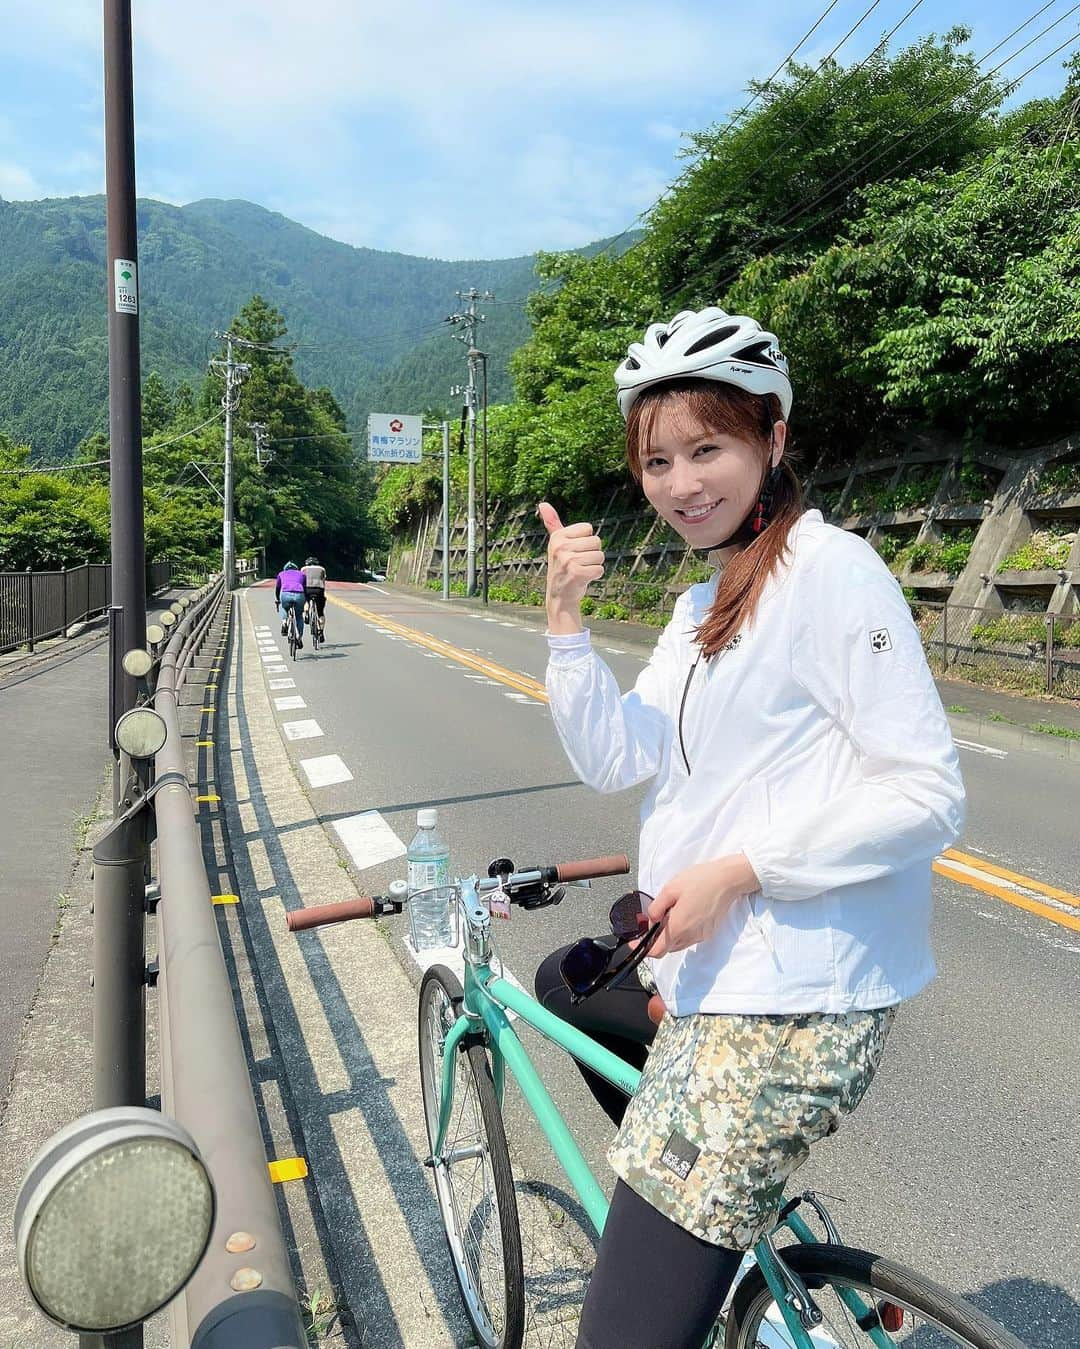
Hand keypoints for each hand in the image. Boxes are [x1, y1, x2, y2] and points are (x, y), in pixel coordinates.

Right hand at [537, 502, 604, 631]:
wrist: (559, 596)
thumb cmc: (562, 566)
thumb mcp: (556, 543)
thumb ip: (552, 523)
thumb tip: (542, 503)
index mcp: (558, 536)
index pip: (589, 529)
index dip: (586, 541)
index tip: (575, 551)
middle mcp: (561, 547)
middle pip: (597, 542)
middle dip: (592, 554)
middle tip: (578, 563)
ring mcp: (568, 560)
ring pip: (600, 556)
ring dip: (594, 565)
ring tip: (581, 571)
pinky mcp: (577, 574)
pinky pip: (600, 569)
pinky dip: (595, 576)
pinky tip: (583, 579)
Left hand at [645, 854, 759, 957]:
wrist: (728, 880)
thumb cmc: (701, 880)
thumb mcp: (670, 889)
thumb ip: (656, 907)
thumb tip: (651, 919)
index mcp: (678, 926)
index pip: (657, 951)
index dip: (643, 949)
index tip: (635, 942)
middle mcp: (691, 936)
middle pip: (667, 948)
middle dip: (657, 938)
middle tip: (654, 920)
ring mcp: (701, 936)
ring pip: (678, 944)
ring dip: (670, 935)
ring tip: (671, 912)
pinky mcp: (709, 932)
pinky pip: (690, 938)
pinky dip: (682, 931)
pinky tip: (684, 913)